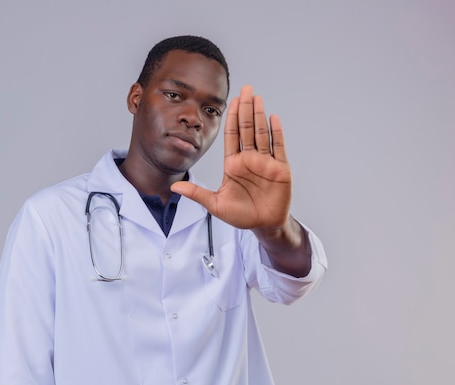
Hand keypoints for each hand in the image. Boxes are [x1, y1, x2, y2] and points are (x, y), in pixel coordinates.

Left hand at [171, 85, 291, 229]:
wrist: (263, 226)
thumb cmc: (241, 215)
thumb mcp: (215, 204)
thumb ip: (196, 194)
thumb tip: (174, 187)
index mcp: (233, 164)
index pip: (232, 136)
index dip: (232, 118)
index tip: (231, 101)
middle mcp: (249, 159)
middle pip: (247, 129)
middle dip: (246, 109)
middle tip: (246, 89)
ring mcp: (265, 162)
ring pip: (261, 134)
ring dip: (259, 116)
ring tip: (257, 97)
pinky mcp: (280, 169)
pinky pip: (278, 147)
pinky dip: (276, 133)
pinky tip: (273, 119)